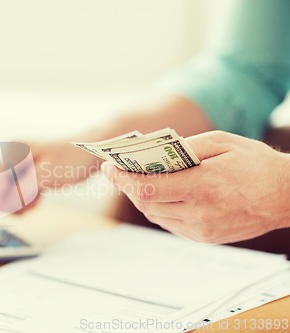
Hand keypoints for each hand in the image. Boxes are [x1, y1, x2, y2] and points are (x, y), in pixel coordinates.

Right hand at [0, 138, 98, 235]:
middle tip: (35, 197)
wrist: (91, 151)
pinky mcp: (26, 175)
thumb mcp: (46, 175)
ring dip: (23, 202)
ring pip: (10, 198)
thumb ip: (23, 190)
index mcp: (11, 152)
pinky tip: (40, 194)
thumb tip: (4, 203)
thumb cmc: (71, 157)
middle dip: (14, 203)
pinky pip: (19, 196)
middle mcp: (10, 158)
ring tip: (40, 194)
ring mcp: (18, 167)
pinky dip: (28, 200)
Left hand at [101, 131, 289, 243]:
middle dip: (127, 186)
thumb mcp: (222, 142)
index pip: (148, 188)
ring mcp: (201, 230)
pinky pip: (169, 223)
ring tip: (135, 180)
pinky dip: (158, 208)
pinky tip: (159, 194)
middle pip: (147, 203)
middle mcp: (199, 213)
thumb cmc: (256, 164)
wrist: (287, 197)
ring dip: (141, 198)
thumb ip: (185, 148)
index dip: (123, 179)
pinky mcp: (204, 238)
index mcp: (203, 186)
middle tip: (118, 171)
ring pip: (155, 215)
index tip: (109, 167)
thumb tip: (154, 154)